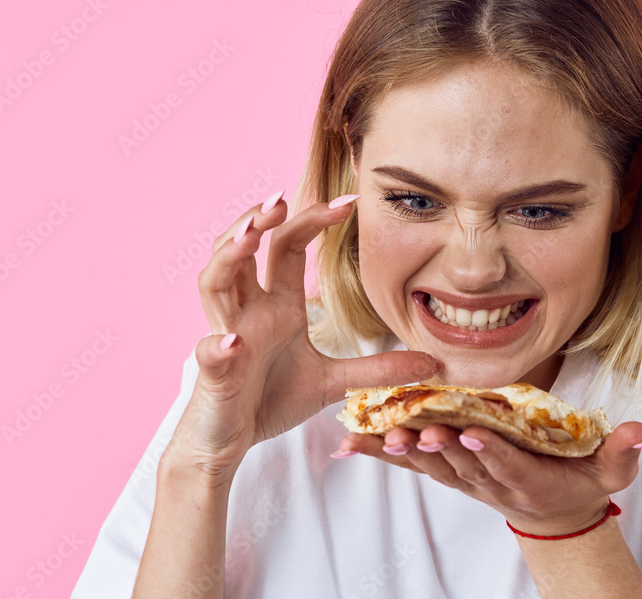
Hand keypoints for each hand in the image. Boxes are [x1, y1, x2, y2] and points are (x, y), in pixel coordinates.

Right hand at [168, 192, 441, 486]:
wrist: (232, 442)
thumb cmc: (269, 400)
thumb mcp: (333, 381)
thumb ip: (376, 368)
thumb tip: (431, 362)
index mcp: (276, 305)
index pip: (287, 246)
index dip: (313, 220)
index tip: (349, 201)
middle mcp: (247, 311)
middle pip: (241, 249)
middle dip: (257, 220)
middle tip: (282, 198)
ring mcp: (227, 337)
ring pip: (213, 283)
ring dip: (227, 256)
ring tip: (250, 236)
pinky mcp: (214, 375)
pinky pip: (210, 353)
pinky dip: (219, 345)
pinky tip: (234, 341)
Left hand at [335, 422, 641, 534]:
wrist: (555, 514)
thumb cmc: (581, 484)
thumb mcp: (610, 472)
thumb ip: (622, 453)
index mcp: (529, 477)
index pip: (509, 464)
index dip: (490, 451)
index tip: (472, 434)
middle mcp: (493, 481)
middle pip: (462, 464)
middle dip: (438, 447)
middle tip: (415, 431)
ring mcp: (469, 479)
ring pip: (432, 465)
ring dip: (403, 452)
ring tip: (373, 437)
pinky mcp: (452, 474)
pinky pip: (414, 465)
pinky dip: (385, 454)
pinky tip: (353, 444)